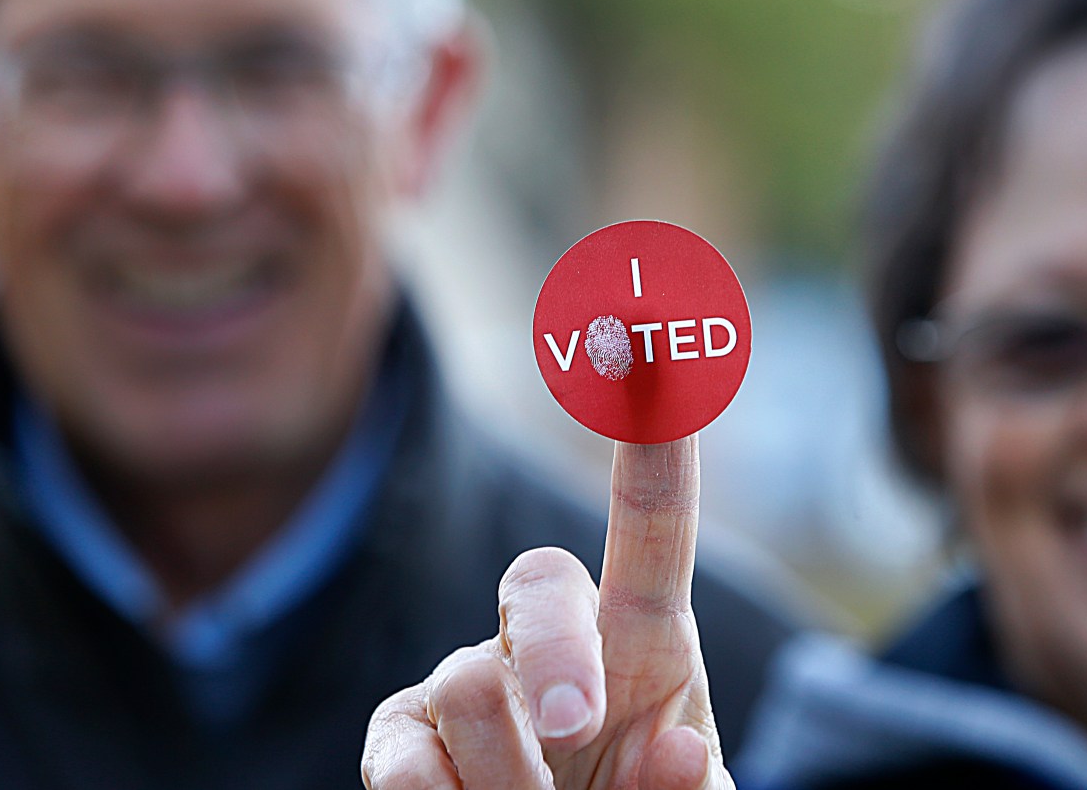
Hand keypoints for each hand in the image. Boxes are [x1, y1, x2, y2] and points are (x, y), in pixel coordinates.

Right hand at [361, 434, 731, 789]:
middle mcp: (548, 637)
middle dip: (559, 653)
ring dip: (512, 776)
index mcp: (642, 639)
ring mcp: (466, 681)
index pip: (652, 527)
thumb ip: (687, 785)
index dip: (655, 444)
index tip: (653, 341)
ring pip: (468, 684)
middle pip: (537, 581)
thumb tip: (679, 751)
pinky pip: (398, 758)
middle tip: (580, 729)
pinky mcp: (400, 736)